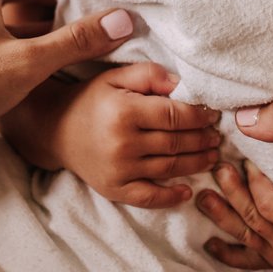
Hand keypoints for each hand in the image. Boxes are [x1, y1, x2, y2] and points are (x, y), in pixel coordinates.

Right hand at [49, 63, 223, 207]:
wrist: (55, 129)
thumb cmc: (91, 99)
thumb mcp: (117, 77)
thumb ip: (150, 75)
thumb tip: (182, 85)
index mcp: (125, 111)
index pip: (175, 115)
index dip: (199, 115)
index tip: (212, 113)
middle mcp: (122, 143)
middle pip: (177, 142)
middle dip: (203, 139)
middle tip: (217, 135)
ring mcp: (118, 170)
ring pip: (170, 168)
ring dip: (197, 163)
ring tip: (212, 155)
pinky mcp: (114, 189)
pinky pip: (148, 197)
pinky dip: (171, 197)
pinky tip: (187, 190)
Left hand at [196, 160, 272, 268]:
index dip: (255, 178)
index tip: (245, 160)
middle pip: (256, 212)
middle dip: (233, 190)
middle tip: (219, 168)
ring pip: (246, 230)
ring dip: (221, 213)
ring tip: (204, 196)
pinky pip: (246, 259)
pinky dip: (226, 252)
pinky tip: (210, 242)